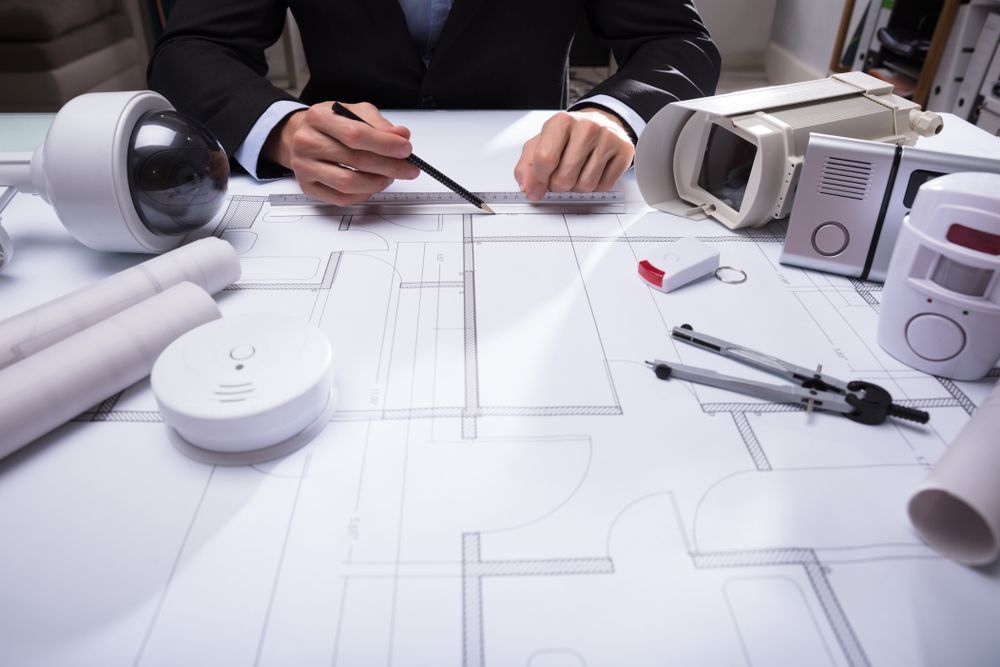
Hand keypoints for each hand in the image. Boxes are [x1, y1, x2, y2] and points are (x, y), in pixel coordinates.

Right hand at [262, 101, 419, 204]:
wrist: (301, 137)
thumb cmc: (332, 125)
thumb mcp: (356, 112)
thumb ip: (379, 124)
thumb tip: (401, 137)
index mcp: (319, 117)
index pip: (355, 134)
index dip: (385, 144)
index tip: (406, 149)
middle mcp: (307, 142)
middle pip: (355, 160)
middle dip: (389, 166)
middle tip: (408, 168)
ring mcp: (304, 167)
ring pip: (348, 184)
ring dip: (377, 182)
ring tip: (390, 176)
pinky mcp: (308, 187)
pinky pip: (341, 198)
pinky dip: (363, 194)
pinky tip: (372, 184)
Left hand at [514, 109, 634, 200]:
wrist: (600, 123)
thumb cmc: (568, 137)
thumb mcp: (541, 144)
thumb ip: (527, 166)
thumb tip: (528, 189)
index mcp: (561, 121)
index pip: (545, 159)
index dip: (538, 181)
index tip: (536, 190)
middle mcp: (586, 127)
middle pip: (564, 178)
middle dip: (558, 186)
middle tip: (560, 177)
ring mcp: (608, 138)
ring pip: (585, 185)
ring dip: (577, 187)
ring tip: (577, 172)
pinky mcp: (624, 151)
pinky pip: (604, 186)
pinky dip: (596, 186)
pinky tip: (593, 171)